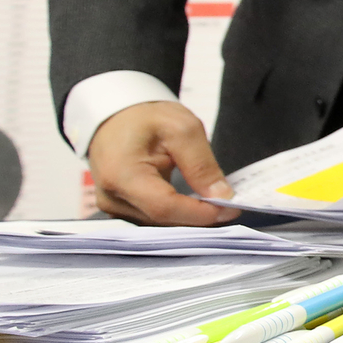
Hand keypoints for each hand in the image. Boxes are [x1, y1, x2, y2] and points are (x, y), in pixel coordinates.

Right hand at [87, 101, 238, 225]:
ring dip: (189, 218)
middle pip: (162, 219)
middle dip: (199, 217)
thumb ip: (202, 164)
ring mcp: (112, 206)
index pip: (165, 206)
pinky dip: (176, 215)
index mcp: (122, 175)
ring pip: (158, 224)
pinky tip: (195, 207)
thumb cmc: (146, 119)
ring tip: (216, 206)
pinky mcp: (118, 209)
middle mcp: (111, 198)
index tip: (231, 209)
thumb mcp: (182, 129)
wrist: (117, 119)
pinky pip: (151, 219)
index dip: (200, 213)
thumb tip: (222, 195)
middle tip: (230, 207)